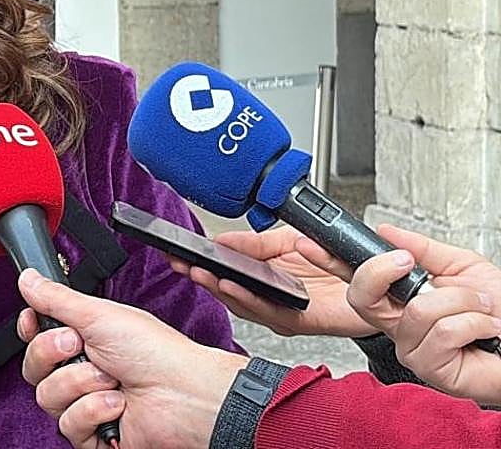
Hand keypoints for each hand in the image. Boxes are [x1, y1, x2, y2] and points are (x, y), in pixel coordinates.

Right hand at [16, 269, 247, 448]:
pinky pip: (69, 425)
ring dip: (80, 385)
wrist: (184, 393)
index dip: (30, 330)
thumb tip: (27, 278)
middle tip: (78, 345)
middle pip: (33, 368)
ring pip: (48, 398)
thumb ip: (57, 298)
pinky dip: (94, 412)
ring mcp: (86, 403)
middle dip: (53, 354)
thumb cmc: (155, 351)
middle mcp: (80, 372)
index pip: (36, 338)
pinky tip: (118, 404)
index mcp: (82, 340)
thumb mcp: (99, 314)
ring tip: (111, 380)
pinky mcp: (94, 436)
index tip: (32, 320)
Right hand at [167, 226, 374, 338]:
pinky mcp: (299, 321)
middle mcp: (270, 297)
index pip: (226, 272)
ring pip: (243, 305)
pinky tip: (232, 286)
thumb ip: (256, 242)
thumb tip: (224, 240)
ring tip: (201, 274)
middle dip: (202, 278)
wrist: (378, 277)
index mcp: (265, 276)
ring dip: (219, 289)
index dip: (203, 264)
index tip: (181, 253)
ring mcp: (283, 310)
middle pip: (228, 292)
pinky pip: (268, 312)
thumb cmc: (339, 260)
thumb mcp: (289, 239)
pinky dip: (247, 299)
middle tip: (182, 264)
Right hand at [340, 224, 500, 403]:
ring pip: (417, 310)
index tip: (307, 243)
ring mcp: (411, 348)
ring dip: (462, 301)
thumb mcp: (461, 267)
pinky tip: (485, 330)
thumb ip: (422, 248)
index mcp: (400, 299)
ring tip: (480, 308)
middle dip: (382, 271)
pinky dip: (476, 321)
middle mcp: (399, 325)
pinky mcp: (431, 368)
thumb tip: (386, 231)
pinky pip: (444, 330)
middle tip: (407, 262)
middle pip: (361, 297)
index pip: (355, 279)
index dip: (327, 261)